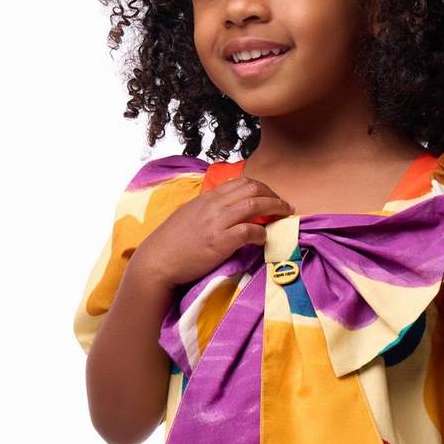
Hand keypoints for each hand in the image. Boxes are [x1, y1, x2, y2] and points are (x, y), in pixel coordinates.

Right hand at [130, 177, 295, 288]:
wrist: (157, 261)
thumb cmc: (172, 242)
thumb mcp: (189, 215)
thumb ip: (209, 209)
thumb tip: (227, 208)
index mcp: (208, 198)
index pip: (242, 182)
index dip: (263, 188)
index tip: (272, 197)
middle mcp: (214, 206)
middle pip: (253, 189)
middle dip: (274, 196)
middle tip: (285, 207)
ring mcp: (217, 223)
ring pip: (255, 205)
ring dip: (275, 209)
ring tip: (285, 217)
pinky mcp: (220, 242)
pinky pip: (249, 230)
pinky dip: (262, 233)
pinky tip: (264, 238)